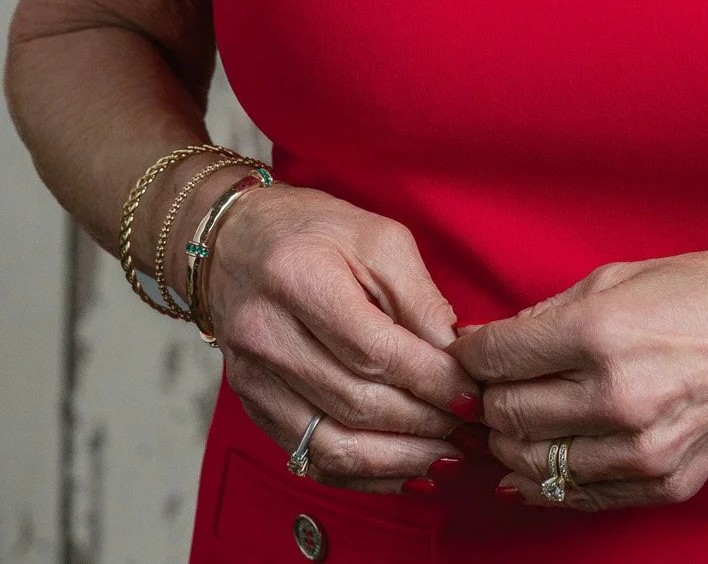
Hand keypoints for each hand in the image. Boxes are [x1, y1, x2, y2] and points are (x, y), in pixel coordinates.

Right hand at [202, 183, 477, 490]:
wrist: (237, 243)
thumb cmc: (316, 233)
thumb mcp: (379, 240)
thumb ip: (419, 297)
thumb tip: (456, 355)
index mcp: (299, 278)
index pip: (375, 351)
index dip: (430, 380)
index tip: (471, 393)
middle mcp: (266, 333)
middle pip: (356, 403)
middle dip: (423, 423)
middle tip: (467, 426)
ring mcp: (253, 377)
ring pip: (332, 445)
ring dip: (397, 461)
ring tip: (444, 457)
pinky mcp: (252, 406)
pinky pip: (310, 459)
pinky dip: (362, 474)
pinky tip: (402, 471)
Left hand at [458, 251, 707, 510]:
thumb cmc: (707, 293)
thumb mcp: (623, 275)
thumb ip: (551, 310)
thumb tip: (492, 337)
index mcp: (601, 332)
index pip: (498, 357)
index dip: (471, 353)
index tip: (469, 350)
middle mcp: (616, 397)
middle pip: (508, 414)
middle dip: (487, 398)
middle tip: (490, 385)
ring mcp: (640, 449)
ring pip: (534, 463)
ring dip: (512, 443)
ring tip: (514, 420)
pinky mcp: (661, 483)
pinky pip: (578, 495)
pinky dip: (548, 481)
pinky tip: (540, 460)